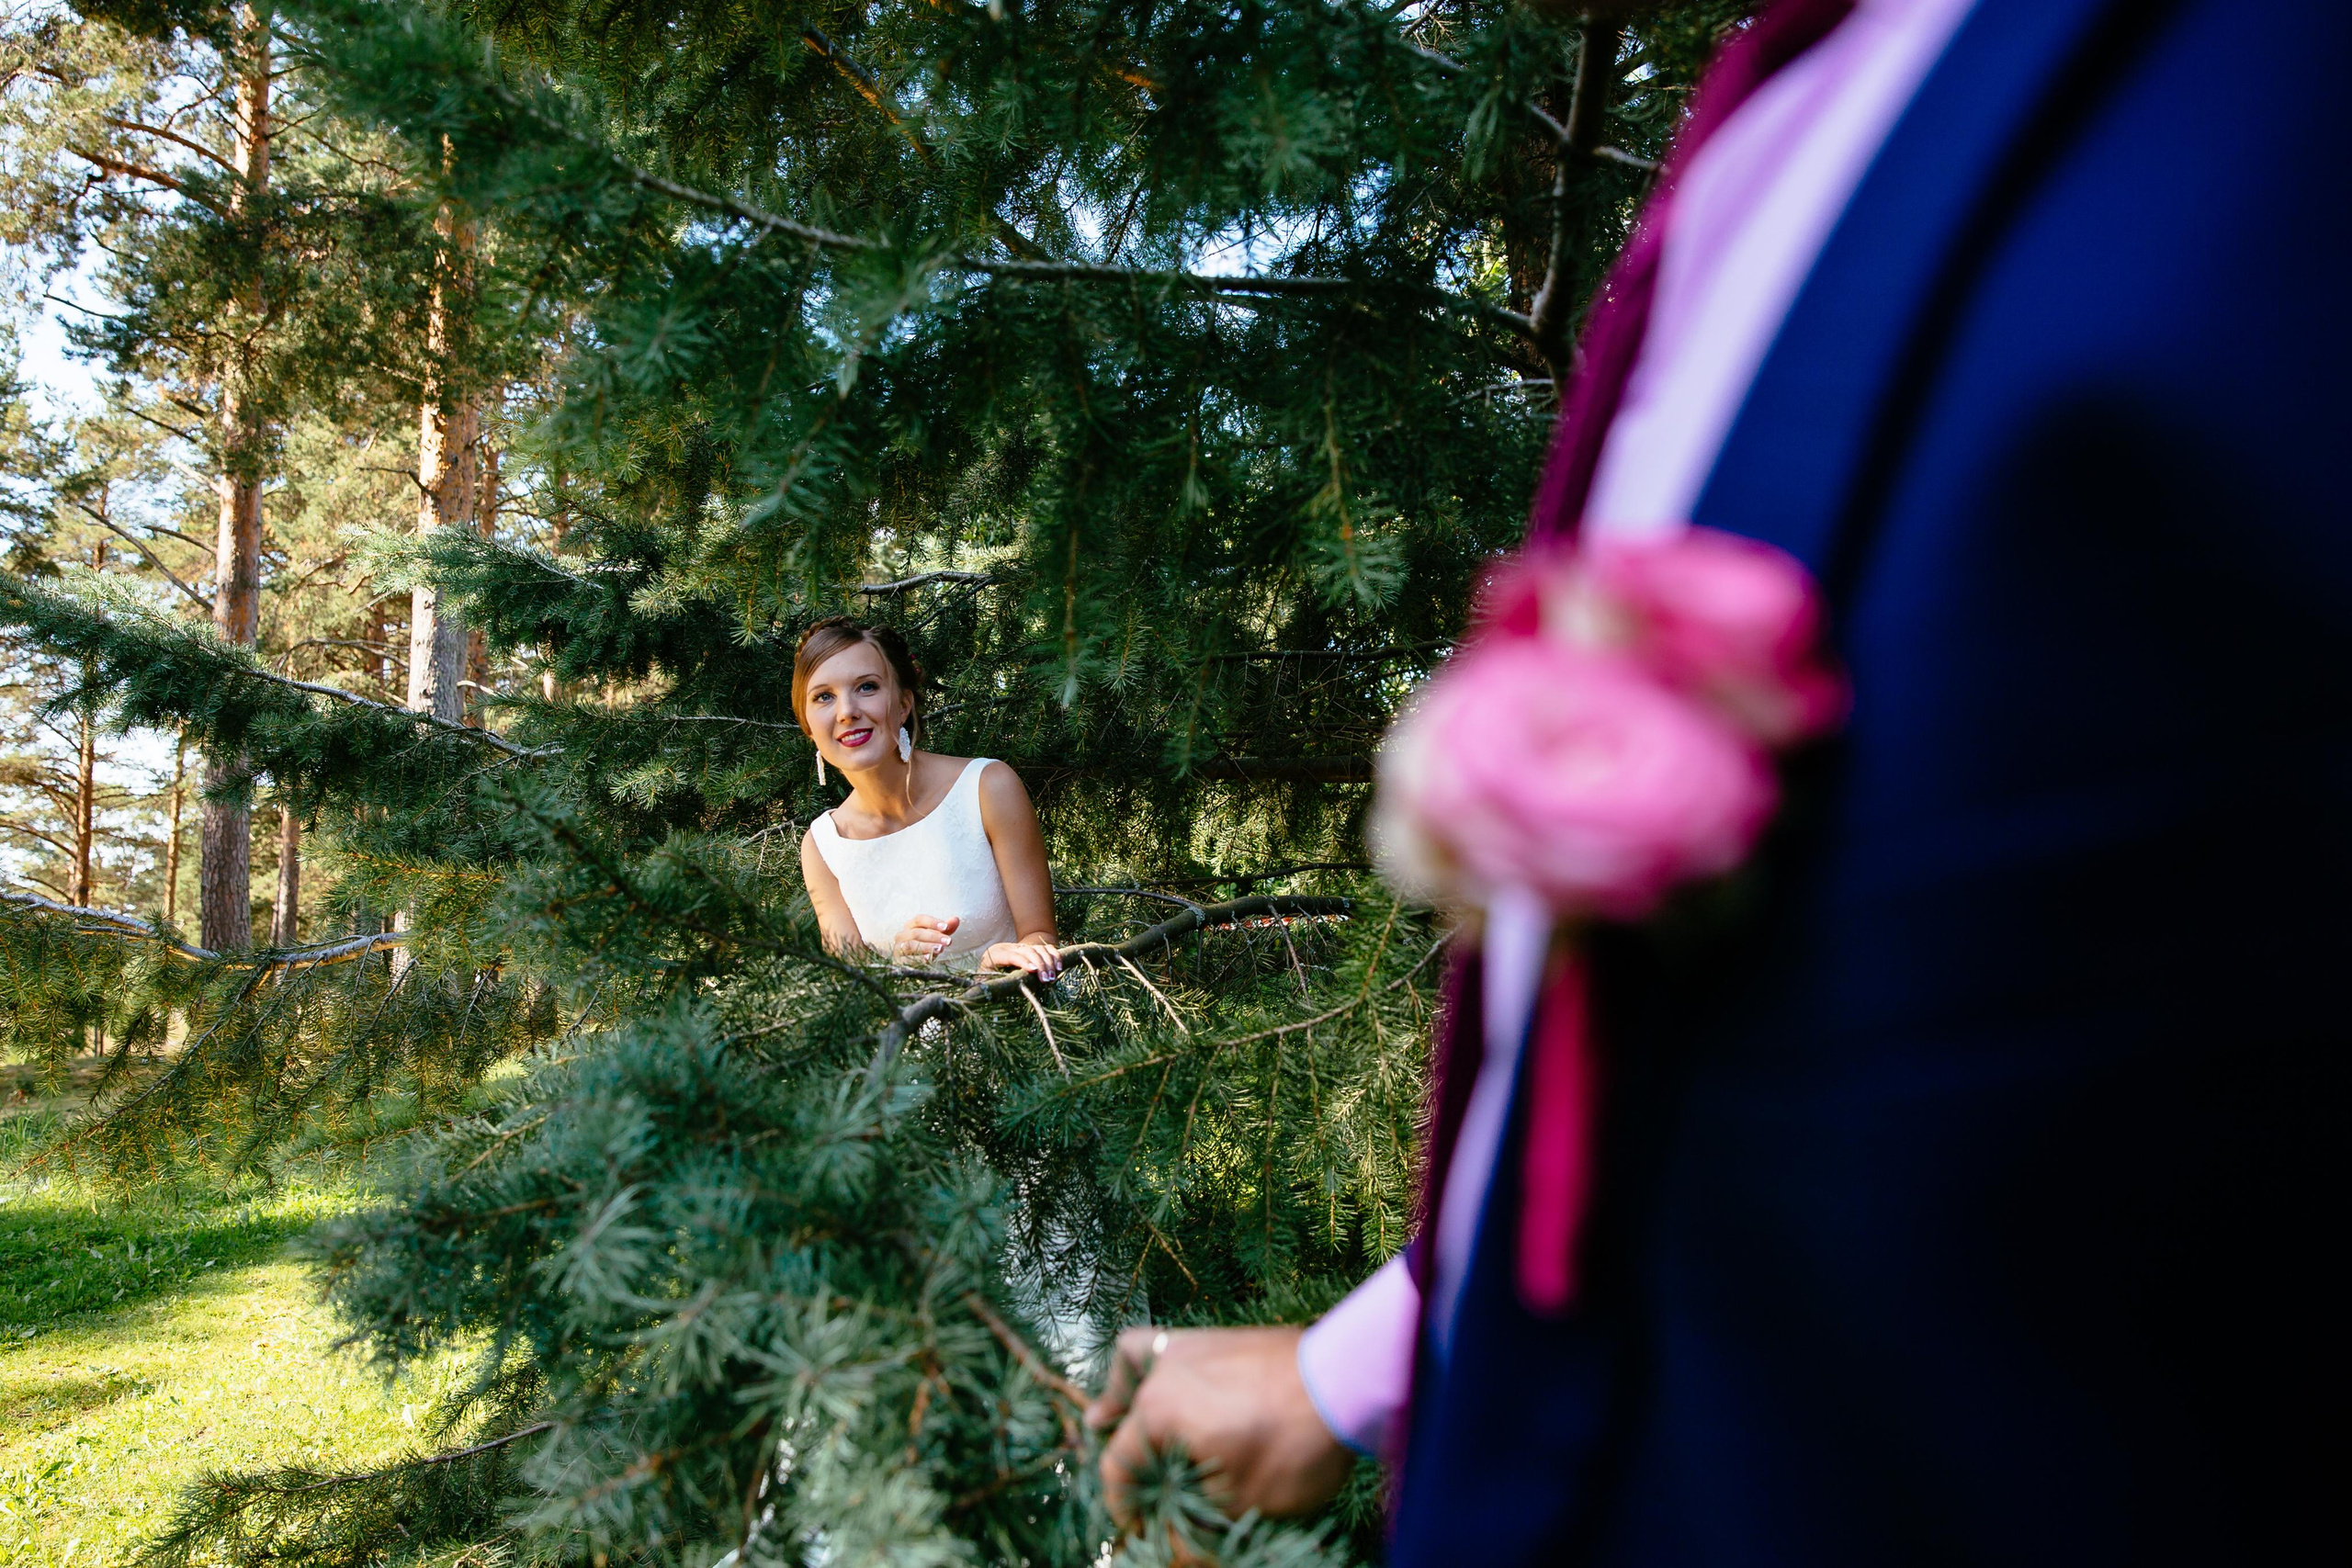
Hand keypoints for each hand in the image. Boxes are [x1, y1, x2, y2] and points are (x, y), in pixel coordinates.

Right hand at [891, 914, 959, 963]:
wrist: (910, 959)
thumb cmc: (925, 943)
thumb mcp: (937, 935)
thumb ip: (947, 927)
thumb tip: (956, 919)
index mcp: (911, 925)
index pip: (920, 919)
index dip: (932, 922)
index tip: (946, 927)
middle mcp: (903, 935)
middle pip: (916, 933)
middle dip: (933, 936)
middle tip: (948, 941)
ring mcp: (899, 948)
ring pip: (910, 946)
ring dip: (927, 947)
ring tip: (940, 949)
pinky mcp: (899, 961)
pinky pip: (908, 959)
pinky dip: (919, 958)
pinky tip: (929, 959)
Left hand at [980, 940, 1062, 980]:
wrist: (993, 968)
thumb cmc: (988, 980)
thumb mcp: (985, 982)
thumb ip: (990, 985)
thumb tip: (994, 992)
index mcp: (995, 954)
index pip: (1011, 955)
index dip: (1023, 961)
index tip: (1034, 971)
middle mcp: (1009, 947)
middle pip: (1027, 950)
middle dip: (1039, 964)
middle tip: (1046, 980)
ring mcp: (1021, 947)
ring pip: (1038, 948)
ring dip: (1048, 962)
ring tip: (1052, 977)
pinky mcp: (1031, 949)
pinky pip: (1046, 948)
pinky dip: (1054, 956)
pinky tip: (1058, 967)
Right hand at [1085, 1326, 1352, 1532]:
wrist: (1347, 1381)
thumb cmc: (1294, 1445)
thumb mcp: (1244, 1504)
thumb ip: (1199, 1528)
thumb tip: (1179, 1555)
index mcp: (1158, 1412)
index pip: (1118, 1467)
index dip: (1124, 1508)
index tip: (1139, 1531)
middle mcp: (1163, 1372)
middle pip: (1125, 1423)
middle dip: (1128, 1465)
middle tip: (1142, 1496)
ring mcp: (1190, 1345)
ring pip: (1134, 1369)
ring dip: (1121, 1401)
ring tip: (1106, 1418)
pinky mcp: (1217, 1337)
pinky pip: (1165, 1345)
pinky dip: (1150, 1364)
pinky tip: (1156, 1379)